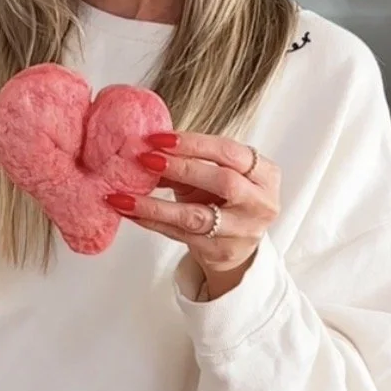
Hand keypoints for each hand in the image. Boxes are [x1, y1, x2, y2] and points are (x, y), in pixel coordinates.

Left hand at [107, 131, 280, 298]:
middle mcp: (260, 203)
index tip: (159, 138)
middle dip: (182, 168)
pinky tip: (130, 211)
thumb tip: (148, 146)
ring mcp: (242, 231)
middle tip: (145, 159)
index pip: (230, 152)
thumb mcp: (215, 176)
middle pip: (223, 183)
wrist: (237, 244)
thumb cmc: (226, 199)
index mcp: (265, 174)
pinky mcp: (220, 252)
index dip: (195, 143)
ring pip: (197, 216)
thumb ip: (189, 162)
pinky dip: (152, 222)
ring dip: (156, 205)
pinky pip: (179, 235)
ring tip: (124, 195)